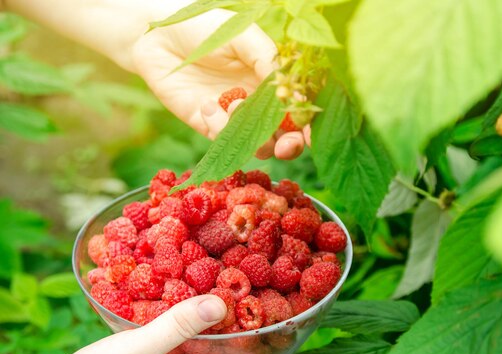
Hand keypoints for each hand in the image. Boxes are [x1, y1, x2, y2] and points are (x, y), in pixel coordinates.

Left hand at [132, 8, 308, 159]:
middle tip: (286, 146)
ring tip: (233, 104)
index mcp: (273, 80)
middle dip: (289, 145)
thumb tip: (290, 91)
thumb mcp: (242, 36)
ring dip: (253, 135)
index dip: (308, 125)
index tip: (311, 134)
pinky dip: (220, 127)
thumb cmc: (204, 27)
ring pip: (258, 144)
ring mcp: (235, 116)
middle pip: (285, 136)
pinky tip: (206, 104)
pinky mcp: (210, 125)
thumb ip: (268, 60)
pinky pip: (225, 139)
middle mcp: (259, 102)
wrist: (158, 34)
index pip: (298, 109)